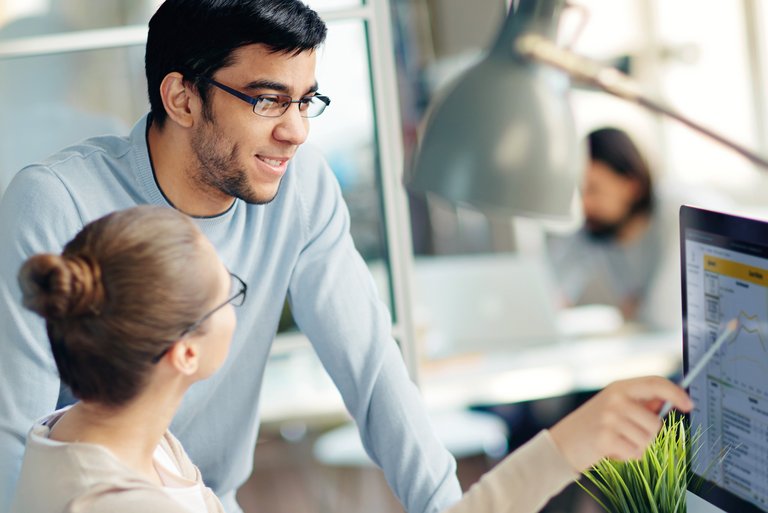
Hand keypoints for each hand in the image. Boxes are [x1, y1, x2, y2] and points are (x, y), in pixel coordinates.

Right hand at [548, 376, 692, 471]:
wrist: (561, 443)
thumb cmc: (590, 426)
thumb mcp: (613, 407)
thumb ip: (640, 402)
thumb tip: (668, 399)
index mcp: (619, 387)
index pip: (655, 382)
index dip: (676, 393)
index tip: (689, 404)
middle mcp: (615, 399)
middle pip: (656, 422)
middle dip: (648, 436)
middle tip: (627, 436)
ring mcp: (610, 417)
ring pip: (647, 440)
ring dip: (636, 448)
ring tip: (617, 443)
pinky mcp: (606, 437)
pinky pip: (635, 453)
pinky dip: (626, 457)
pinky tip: (611, 450)